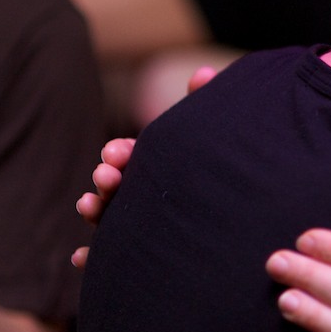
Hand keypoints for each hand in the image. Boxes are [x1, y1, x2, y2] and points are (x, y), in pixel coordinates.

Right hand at [71, 62, 214, 263]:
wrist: (250, 227)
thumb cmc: (228, 169)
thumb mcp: (218, 138)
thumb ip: (209, 105)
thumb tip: (203, 73)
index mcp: (159, 164)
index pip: (133, 155)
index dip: (121, 153)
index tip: (116, 154)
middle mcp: (146, 193)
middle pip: (117, 184)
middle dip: (106, 178)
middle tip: (106, 177)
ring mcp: (140, 224)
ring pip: (108, 217)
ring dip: (95, 209)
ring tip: (90, 206)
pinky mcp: (139, 256)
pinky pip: (110, 258)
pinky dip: (91, 257)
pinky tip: (81, 258)